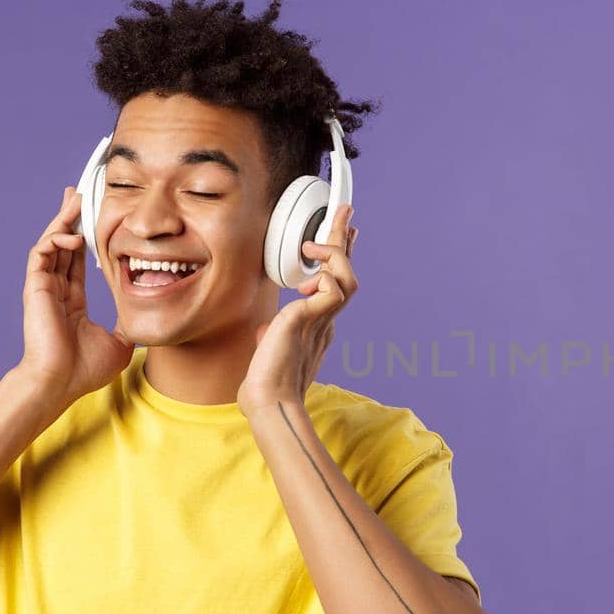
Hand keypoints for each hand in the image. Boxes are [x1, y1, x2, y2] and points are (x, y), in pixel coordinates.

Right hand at [14, 186, 134, 406]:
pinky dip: (56, 240)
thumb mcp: (120, 343)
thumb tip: (148, 320)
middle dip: (69, 217)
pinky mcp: (36, 288)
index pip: (77, 260)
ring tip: (74, 198)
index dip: (84, 238)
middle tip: (78, 193)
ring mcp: (44, 288)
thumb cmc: (85, 369)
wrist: (62, 383)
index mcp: (73, 301)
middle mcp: (56, 290)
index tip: (93, 218)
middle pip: (62, 244)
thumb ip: (129, 325)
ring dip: (62, 219)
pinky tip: (73, 236)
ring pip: (51, 243)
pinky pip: (42, 254)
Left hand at [237, 204, 358, 415]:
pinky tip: (306, 282)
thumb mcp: (269, 350)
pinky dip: (324, 278)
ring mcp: (322, 321)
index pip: (333, 287)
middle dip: (344, 240)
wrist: (268, 401)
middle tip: (345, 211)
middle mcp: (325, 321)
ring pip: (347, 278)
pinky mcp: (312, 320)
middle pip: (346, 273)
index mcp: (317, 325)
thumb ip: (273, 335)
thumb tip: (267, 330)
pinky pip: (335, 288)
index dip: (336, 262)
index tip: (339, 240)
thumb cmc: (266, 384)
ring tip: (314, 245)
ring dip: (334, 255)